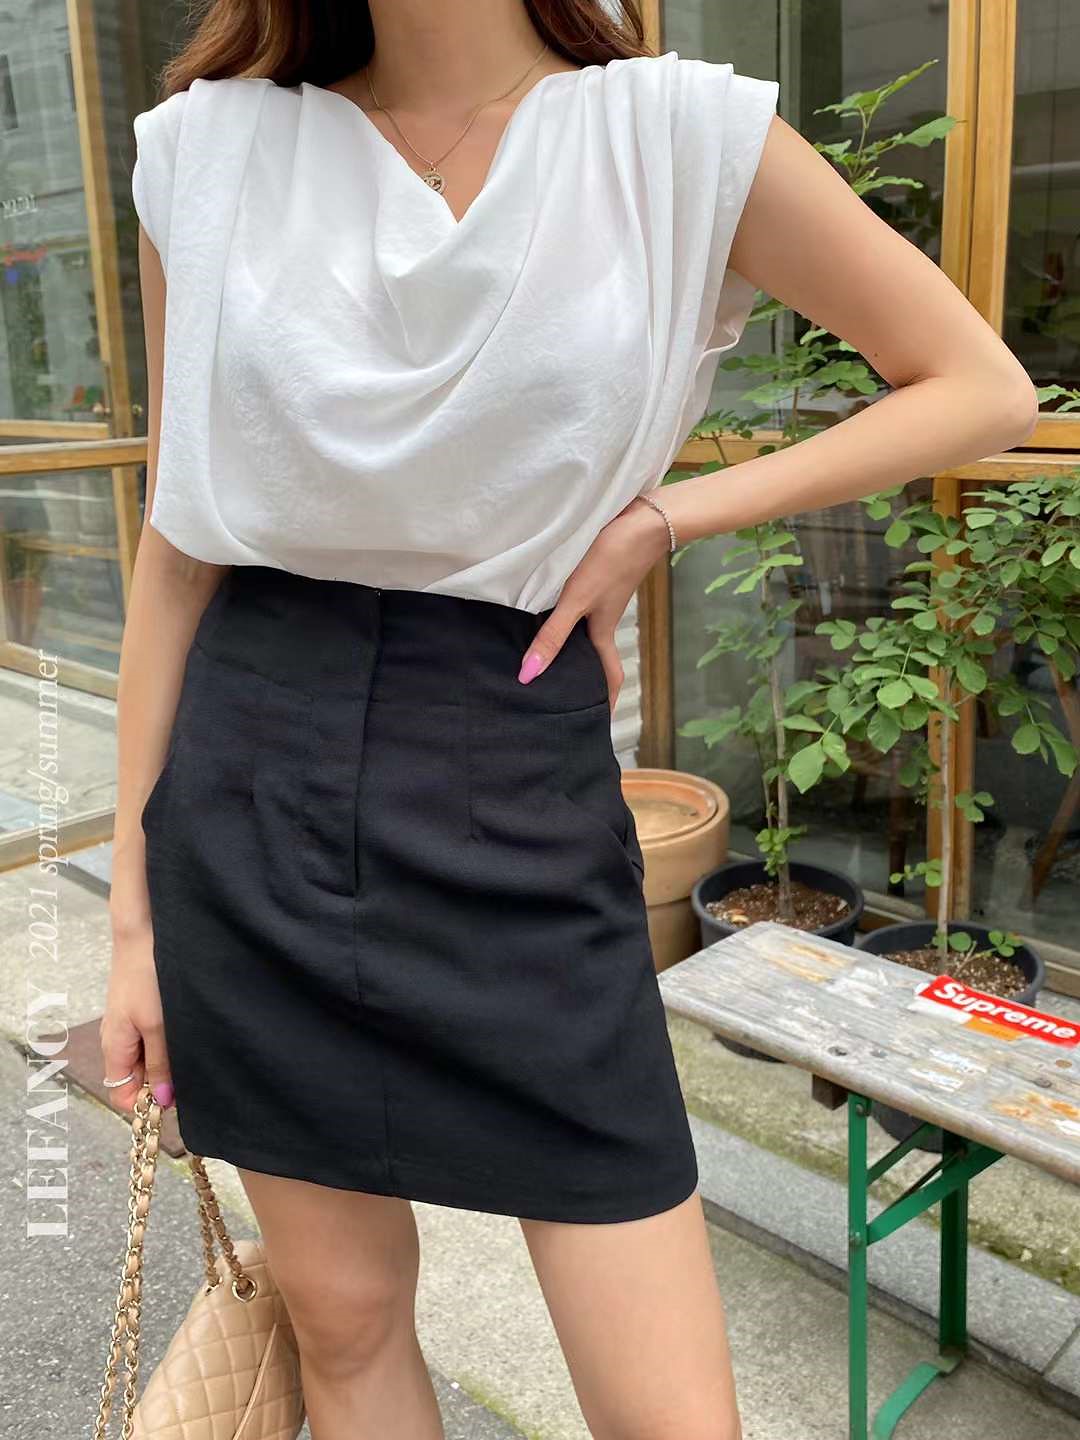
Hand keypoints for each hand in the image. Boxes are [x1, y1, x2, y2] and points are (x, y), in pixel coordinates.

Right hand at [100, 913, 173, 1113]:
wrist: (145, 933)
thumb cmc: (149, 977)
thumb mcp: (159, 1026)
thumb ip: (160, 1064)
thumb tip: (160, 1101)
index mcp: (115, 1047)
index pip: (120, 1093)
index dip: (144, 1101)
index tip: (173, 1097)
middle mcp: (118, 1038)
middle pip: (135, 1077)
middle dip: (160, 1080)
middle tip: (188, 1068)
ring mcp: (129, 1023)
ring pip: (147, 1056)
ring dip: (167, 1058)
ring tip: (189, 1044)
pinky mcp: (141, 1009)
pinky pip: (152, 1037)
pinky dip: (168, 1040)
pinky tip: (185, 1028)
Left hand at [518, 494, 671, 708]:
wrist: (643, 519)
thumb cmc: (611, 561)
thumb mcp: (577, 601)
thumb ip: (553, 635)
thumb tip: (529, 675)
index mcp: (603, 631)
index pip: (609, 676)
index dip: (606, 702)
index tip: (599, 723)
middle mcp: (603, 619)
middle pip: (595, 656)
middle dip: (585, 678)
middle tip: (564, 696)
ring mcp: (603, 598)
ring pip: (588, 632)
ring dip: (574, 647)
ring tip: (552, 660)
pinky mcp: (599, 577)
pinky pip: (582, 608)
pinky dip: (569, 618)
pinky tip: (550, 610)